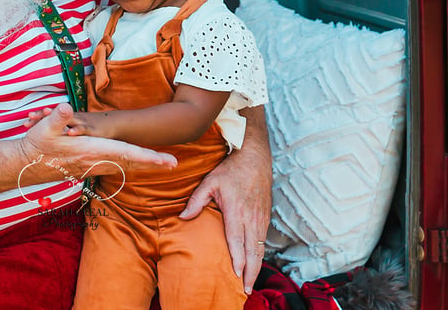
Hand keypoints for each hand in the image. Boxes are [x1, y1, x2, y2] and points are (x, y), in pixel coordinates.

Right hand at [21, 103, 174, 180]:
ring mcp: (92, 168)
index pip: (127, 154)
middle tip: (173, 163)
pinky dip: (127, 166)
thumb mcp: (44, 128)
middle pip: (131, 163)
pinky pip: (114, 169)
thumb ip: (57, 118)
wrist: (24, 165)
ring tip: (160, 164)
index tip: (168, 161)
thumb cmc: (35, 145)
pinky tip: (133, 165)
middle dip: (152, 163)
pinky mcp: (87, 169)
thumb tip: (65, 107)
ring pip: (124, 167)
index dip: (149, 157)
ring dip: (142, 165)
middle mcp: (96, 163)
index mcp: (92, 152)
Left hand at [180, 134, 271, 293]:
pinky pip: (263, 241)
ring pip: (260, 248)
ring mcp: (260, 217)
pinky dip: (260, 256)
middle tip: (245, 291)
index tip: (236, 276)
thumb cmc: (230, 169)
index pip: (237, 241)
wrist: (255, 156)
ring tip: (250, 285)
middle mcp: (251, 217)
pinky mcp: (265, 216)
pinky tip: (255, 265)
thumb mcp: (210, 181)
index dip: (238, 261)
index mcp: (236, 210)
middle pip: (252, 251)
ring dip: (256, 268)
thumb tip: (182, 218)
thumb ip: (196, 200)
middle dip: (250, 273)